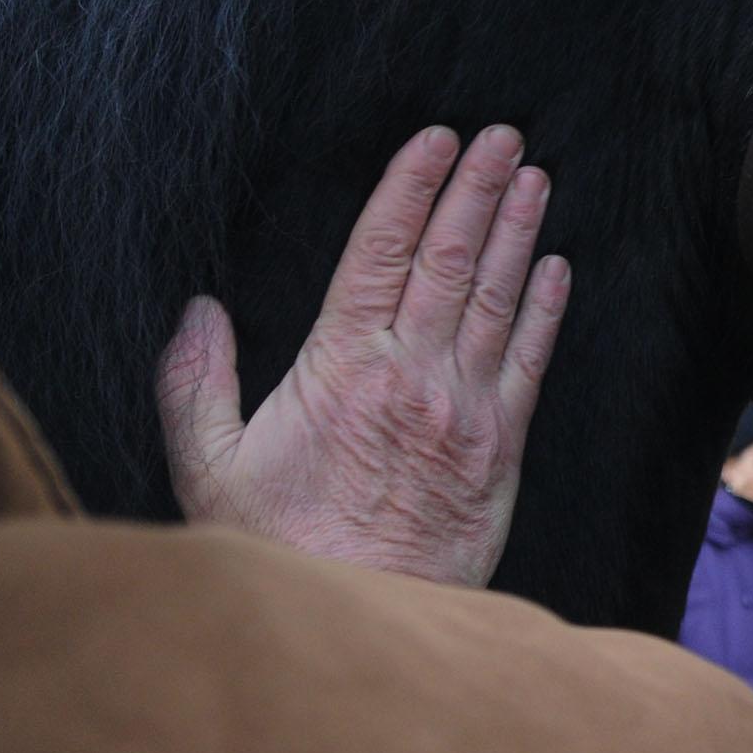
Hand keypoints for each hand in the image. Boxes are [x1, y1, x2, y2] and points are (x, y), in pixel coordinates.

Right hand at [158, 126, 569, 587]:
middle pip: (453, 259)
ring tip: (534, 179)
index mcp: (344, 366)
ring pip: (501, 299)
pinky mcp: (504, 446)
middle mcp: (414, 373)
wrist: (361, 617)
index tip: (437, 140)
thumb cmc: (280, 546)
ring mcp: (467, 407)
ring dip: (520, 232)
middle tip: (503, 135)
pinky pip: (533, 361)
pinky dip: (549, 309)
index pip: (382, 252)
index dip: (413, 188)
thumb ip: (193, 383)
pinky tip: (558, 268)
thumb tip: (198, 310)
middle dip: (478, 189)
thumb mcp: (208, 467)